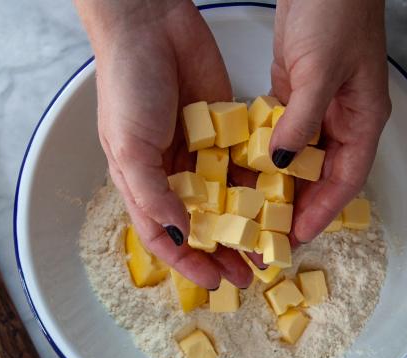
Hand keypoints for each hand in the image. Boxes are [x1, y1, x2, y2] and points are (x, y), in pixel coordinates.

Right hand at [76, 0, 251, 288]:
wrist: (150, 24)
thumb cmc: (126, 84)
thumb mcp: (128, 145)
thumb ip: (152, 193)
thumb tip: (177, 236)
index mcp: (142, 183)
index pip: (165, 237)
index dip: (189, 263)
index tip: (215, 282)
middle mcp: (172, 173)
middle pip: (202, 225)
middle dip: (225, 252)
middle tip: (251, 273)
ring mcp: (202, 151)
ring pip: (228, 199)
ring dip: (247, 224)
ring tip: (270, 244)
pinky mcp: (227, 128)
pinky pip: (247, 162)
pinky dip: (261, 183)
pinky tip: (280, 201)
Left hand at [268, 0, 389, 243]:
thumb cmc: (337, 13)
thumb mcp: (319, 71)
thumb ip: (301, 120)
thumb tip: (281, 163)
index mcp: (363, 119)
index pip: (345, 181)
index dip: (322, 213)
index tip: (296, 238)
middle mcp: (343, 119)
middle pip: (323, 177)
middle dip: (299, 208)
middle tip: (269, 236)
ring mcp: (319, 106)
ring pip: (301, 158)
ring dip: (280, 185)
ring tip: (254, 213)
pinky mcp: (295, 90)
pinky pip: (281, 132)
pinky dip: (266, 151)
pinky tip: (244, 170)